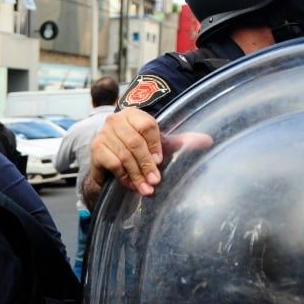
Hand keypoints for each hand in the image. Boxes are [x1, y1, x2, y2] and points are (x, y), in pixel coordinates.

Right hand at [83, 109, 212, 208]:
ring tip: (146, 189)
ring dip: (137, 175)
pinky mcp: (96, 149)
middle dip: (147, 165)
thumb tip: (208, 141)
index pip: (147, 125)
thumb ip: (180, 142)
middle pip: (135, 142)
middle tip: (156, 181)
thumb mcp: (159, 145)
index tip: (160, 161)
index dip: (155, 144)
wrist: (110, 161)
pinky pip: (113, 163)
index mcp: (133, 114)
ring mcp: (104, 134)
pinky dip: (124, 176)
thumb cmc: (138, 150)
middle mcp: (116, 120)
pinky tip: (131, 185)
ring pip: (124, 155)